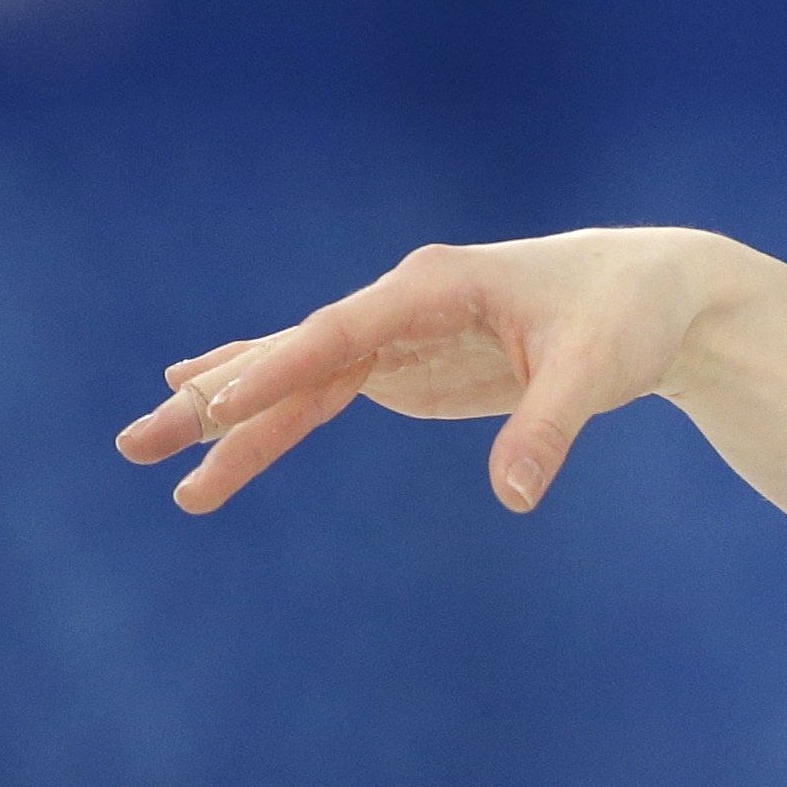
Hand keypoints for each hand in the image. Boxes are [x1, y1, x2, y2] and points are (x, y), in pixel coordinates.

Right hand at [113, 228, 735, 515]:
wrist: (648, 296)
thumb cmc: (621, 320)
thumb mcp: (594, 373)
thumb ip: (550, 430)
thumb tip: (514, 498)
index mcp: (430, 288)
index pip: (338, 332)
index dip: (276, 370)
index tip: (214, 403)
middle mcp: (398, 305)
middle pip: (291, 356)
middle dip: (217, 402)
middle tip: (139, 443)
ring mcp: (395, 334)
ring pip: (296, 378)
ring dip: (230, 419)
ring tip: (152, 454)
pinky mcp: (407, 364)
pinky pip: (323, 390)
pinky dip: (272, 411)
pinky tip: (218, 425)